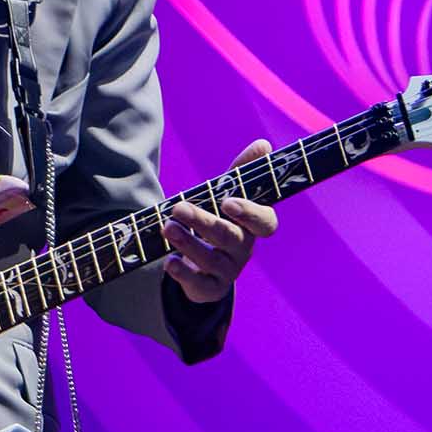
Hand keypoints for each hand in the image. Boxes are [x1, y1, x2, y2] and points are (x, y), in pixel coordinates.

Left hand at [163, 138, 279, 303]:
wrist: (208, 263)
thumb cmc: (221, 219)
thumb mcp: (228, 193)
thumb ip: (242, 171)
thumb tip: (263, 144)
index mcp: (253, 226)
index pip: (265, 223)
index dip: (249, 214)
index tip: (228, 202)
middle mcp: (244, 248)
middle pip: (229, 237)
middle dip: (203, 222)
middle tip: (178, 207)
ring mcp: (228, 271)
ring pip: (211, 260)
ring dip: (188, 243)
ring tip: (167, 227)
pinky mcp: (210, 287)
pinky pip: (200, 285)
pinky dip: (183, 274)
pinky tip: (168, 263)